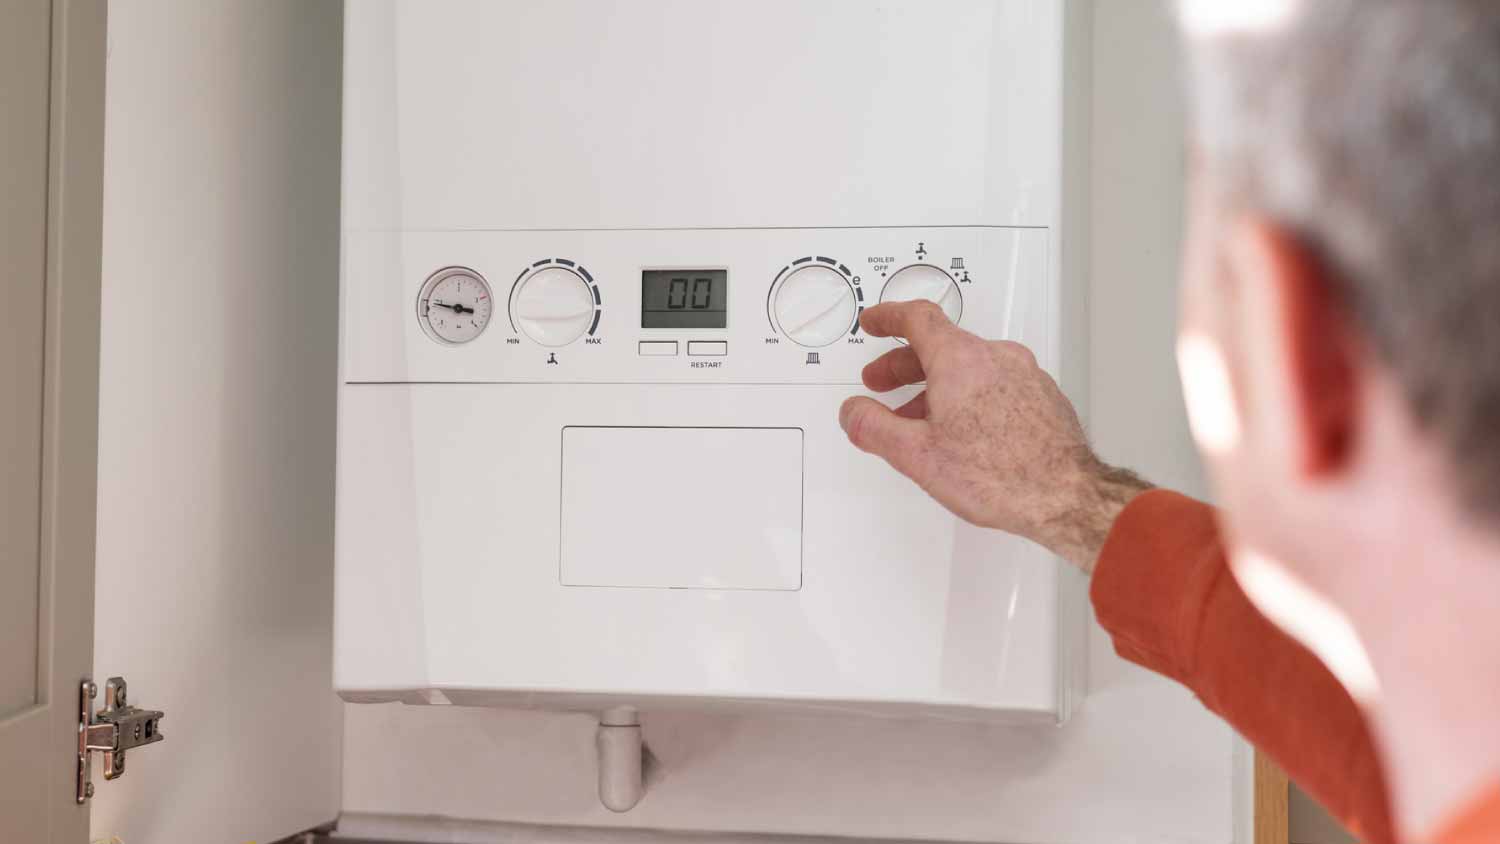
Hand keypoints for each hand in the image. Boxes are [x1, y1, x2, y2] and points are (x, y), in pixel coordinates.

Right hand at [839, 301, 1150, 571]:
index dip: (889, 317)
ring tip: (919, 417)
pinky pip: (995, 383)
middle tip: (884, 381)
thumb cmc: (1002, 474)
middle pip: (941, 344)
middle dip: (905, 362)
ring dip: (936, 384)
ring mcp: (1024, 375)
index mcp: (961, 360)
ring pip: (969, 366)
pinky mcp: (1042, 396)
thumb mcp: (917, 455)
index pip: (917, 318)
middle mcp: (995, 357)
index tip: (876, 322)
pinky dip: (969, 395)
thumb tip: (853, 413)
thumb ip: (874, 428)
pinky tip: (962, 429)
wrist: (1065, 495)